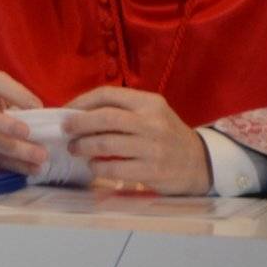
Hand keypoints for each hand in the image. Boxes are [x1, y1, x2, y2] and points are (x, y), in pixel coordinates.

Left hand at [63, 86, 211, 194]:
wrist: (202, 163)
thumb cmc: (167, 136)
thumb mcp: (151, 114)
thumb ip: (122, 110)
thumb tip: (77, 112)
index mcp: (149, 103)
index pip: (107, 94)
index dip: (81, 101)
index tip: (66, 110)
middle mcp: (152, 123)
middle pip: (104, 118)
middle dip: (78, 123)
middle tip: (65, 130)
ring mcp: (153, 148)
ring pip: (106, 143)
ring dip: (83, 146)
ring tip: (74, 148)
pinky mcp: (153, 171)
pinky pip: (115, 168)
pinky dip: (98, 167)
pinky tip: (94, 166)